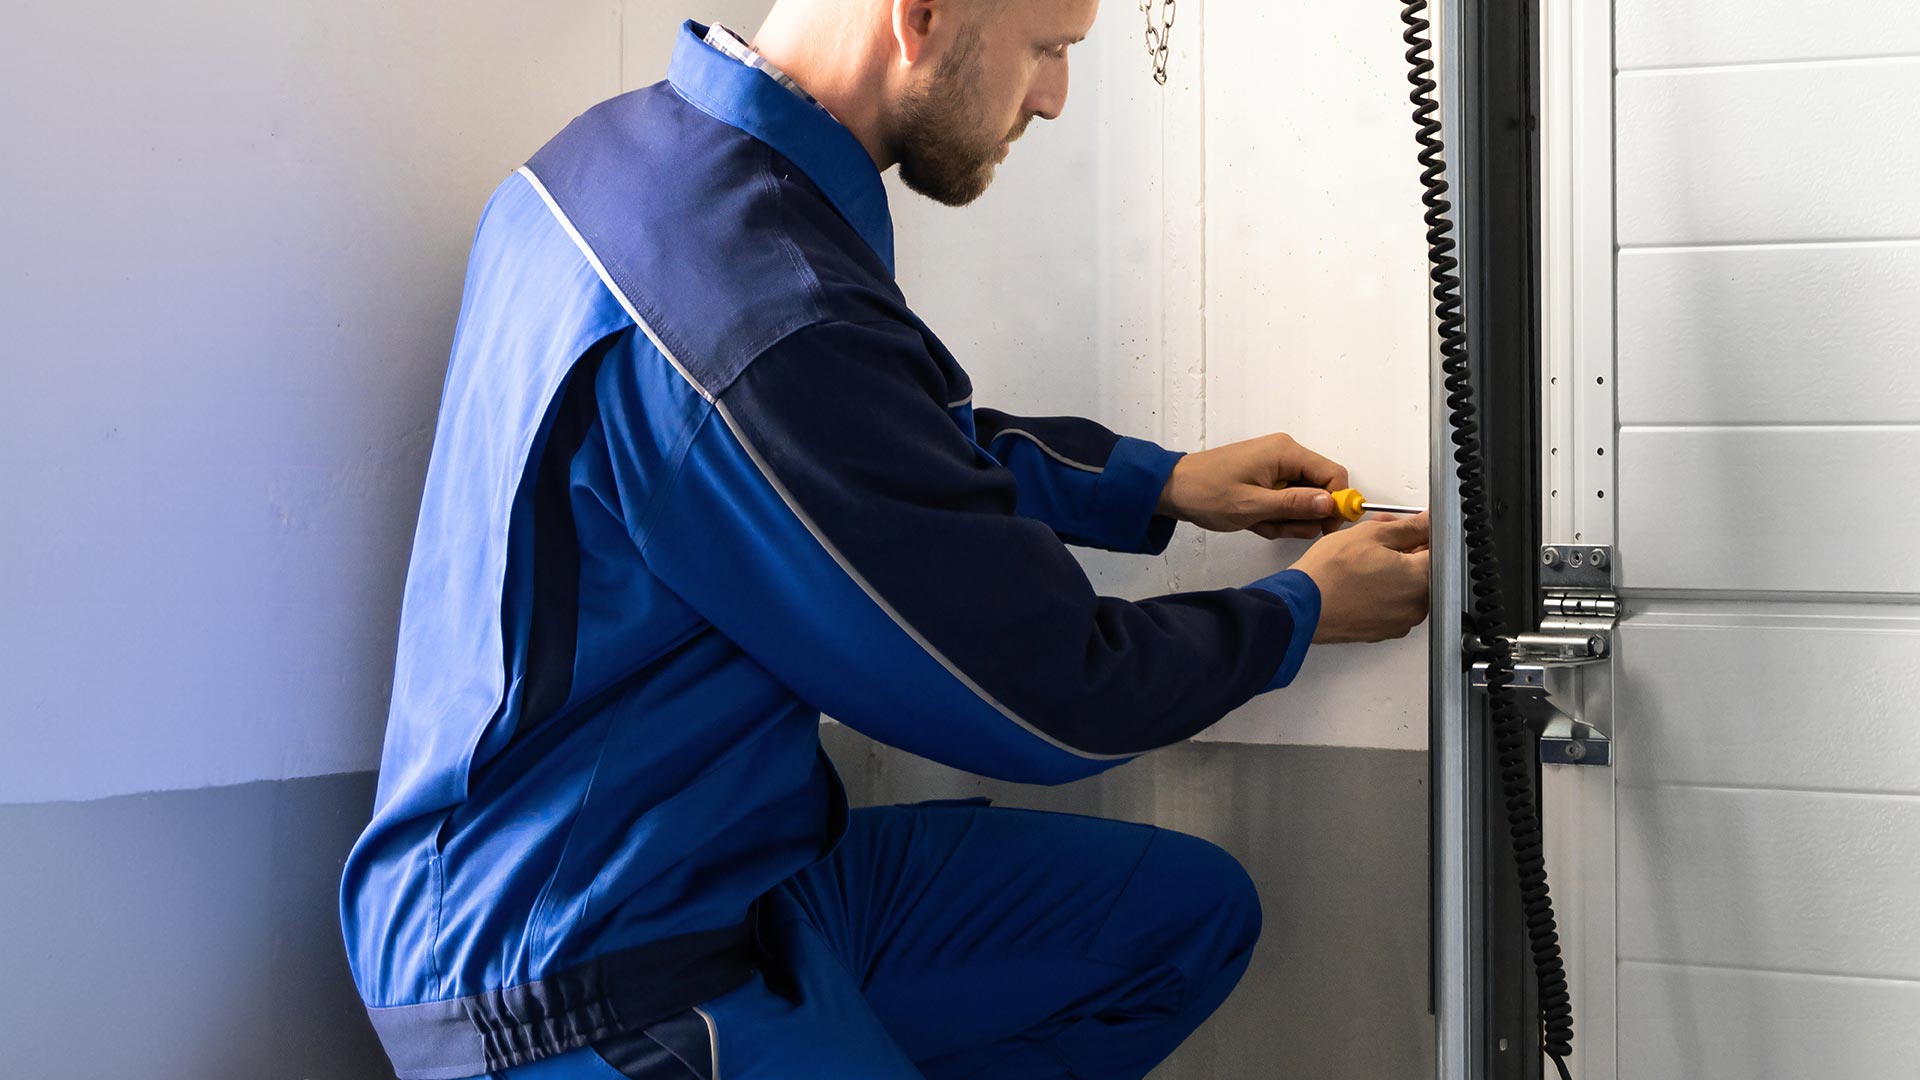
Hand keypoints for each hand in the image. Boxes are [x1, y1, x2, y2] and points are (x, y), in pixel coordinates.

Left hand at [1156, 433, 1350, 539]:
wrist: (1172, 489)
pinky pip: (1284, 499)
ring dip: (1285, 519)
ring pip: (1301, 498)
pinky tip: (1254, 520)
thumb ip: (1294, 505)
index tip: (1324, 529)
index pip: (1333, 474)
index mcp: (1285, 452)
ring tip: (1259, 523)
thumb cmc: (1206, 493)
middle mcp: (1285, 453)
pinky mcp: (1266, 476)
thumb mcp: (1252, 506)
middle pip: (1319, 488)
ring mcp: (1275, 465)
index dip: (1336, 503)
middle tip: (1278, 529)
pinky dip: (1273, 515)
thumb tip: (1331, 503)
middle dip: (1303, 516)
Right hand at [1291, 513, 1431, 642]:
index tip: (1411, 527)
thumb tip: (1428, 521)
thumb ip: (1409, 527)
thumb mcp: (1372, 534)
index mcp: (1421, 578)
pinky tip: (1362, 577)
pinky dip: (1384, 589)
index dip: (1424, 532)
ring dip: (1395, 569)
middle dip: (1408, 549)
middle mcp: (1417, 605)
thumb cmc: (1330, 574)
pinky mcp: (1384, 631)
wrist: (1302, 606)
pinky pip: (1393, 604)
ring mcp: (1401, 622)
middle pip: (1424, 570)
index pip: (1440, 549)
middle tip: (1383, 536)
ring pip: (1408, 587)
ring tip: (1366, 556)